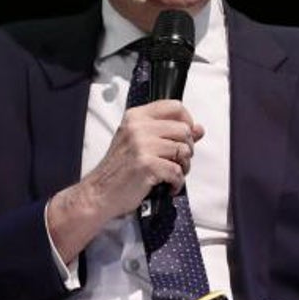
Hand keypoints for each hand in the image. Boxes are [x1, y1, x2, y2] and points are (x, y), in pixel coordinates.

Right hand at [46, 100, 202, 264]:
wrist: (99, 193)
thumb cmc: (119, 169)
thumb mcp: (139, 143)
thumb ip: (168, 133)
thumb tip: (199, 129)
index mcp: (136, 117)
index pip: (174, 106)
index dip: (187, 121)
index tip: (184, 136)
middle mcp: (138, 127)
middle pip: (184, 129)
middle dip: (187, 148)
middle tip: (177, 161)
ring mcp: (141, 145)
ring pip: (183, 150)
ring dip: (184, 166)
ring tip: (173, 174)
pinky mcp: (146, 165)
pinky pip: (177, 171)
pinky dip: (177, 182)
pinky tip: (168, 186)